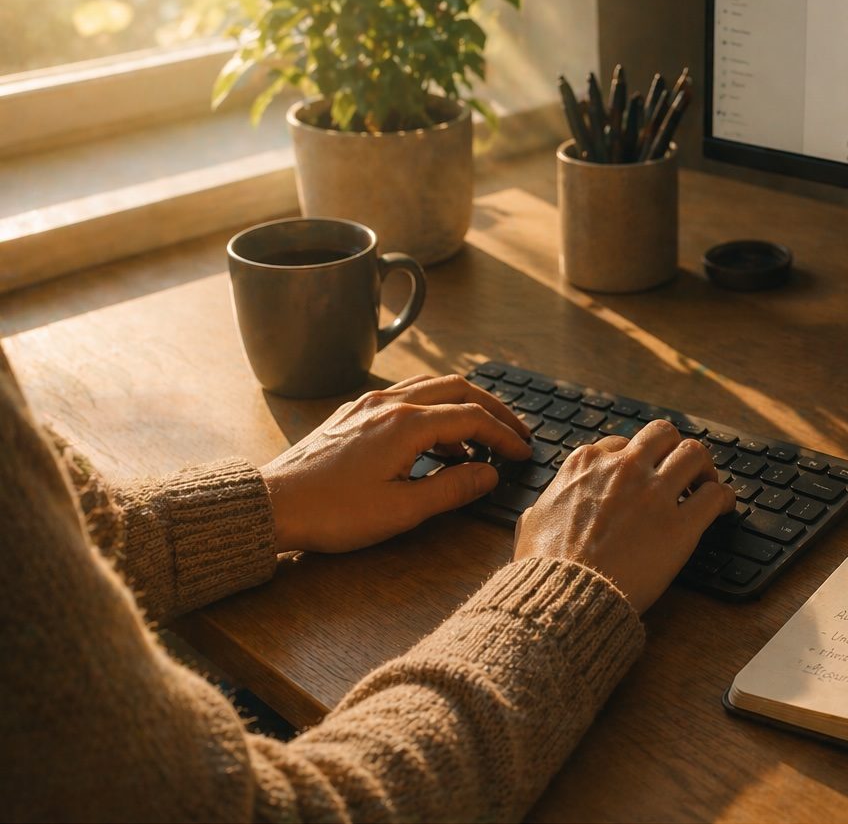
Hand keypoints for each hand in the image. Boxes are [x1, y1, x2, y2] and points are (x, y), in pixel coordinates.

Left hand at [261, 374, 531, 552]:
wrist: (271, 505)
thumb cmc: (332, 512)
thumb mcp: (402, 510)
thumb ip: (453, 488)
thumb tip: (489, 474)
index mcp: (406, 424)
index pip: (473, 418)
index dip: (504, 435)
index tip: (523, 453)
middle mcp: (389, 403)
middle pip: (458, 389)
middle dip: (493, 410)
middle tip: (515, 434)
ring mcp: (368, 405)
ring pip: (431, 389)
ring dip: (463, 408)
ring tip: (480, 441)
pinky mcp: (353, 415)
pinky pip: (406, 399)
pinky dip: (434, 413)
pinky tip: (436, 444)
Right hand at [515, 419, 734, 611]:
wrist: (564, 597)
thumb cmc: (545, 567)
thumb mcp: (530, 524)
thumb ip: (543, 508)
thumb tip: (541, 510)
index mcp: (584, 464)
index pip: (621, 443)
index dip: (636, 460)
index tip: (642, 474)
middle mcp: (622, 469)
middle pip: (662, 434)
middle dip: (673, 449)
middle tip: (680, 471)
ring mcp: (653, 494)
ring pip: (694, 453)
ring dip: (703, 467)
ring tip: (705, 484)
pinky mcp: (681, 525)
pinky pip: (714, 495)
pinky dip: (723, 498)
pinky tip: (723, 508)